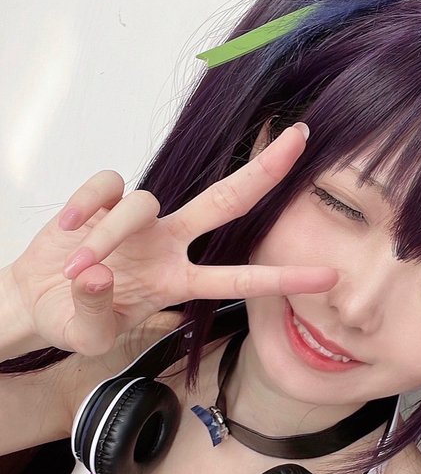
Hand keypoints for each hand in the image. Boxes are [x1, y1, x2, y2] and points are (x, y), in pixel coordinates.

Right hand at [8, 123, 336, 355]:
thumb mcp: (89, 333)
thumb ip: (96, 311)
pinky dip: (88, 204)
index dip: (283, 277)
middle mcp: (168, 245)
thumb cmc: (74, 317)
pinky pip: (108, 186)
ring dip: (109, 235)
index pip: (240, 279)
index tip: (330, 276)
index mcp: (178, 282)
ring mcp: (138, 221)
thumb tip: (94, 274)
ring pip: (145, 201)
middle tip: (302, 139)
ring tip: (76, 272)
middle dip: (265, 172)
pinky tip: (70, 228)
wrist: (37, 300)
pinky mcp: (102, 201)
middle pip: (226, 201)